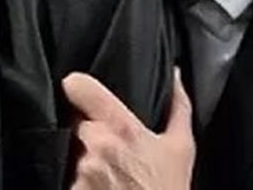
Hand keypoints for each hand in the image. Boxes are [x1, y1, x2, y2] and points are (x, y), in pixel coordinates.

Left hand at [64, 69, 194, 189]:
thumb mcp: (182, 147)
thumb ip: (178, 106)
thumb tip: (175, 75)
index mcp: (120, 127)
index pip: (78, 88)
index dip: (77, 86)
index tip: (81, 90)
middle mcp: (96, 146)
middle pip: (76, 121)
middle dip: (90, 129)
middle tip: (112, 145)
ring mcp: (82, 171)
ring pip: (74, 150)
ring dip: (86, 156)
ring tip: (112, 170)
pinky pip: (71, 175)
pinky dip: (83, 179)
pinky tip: (105, 185)